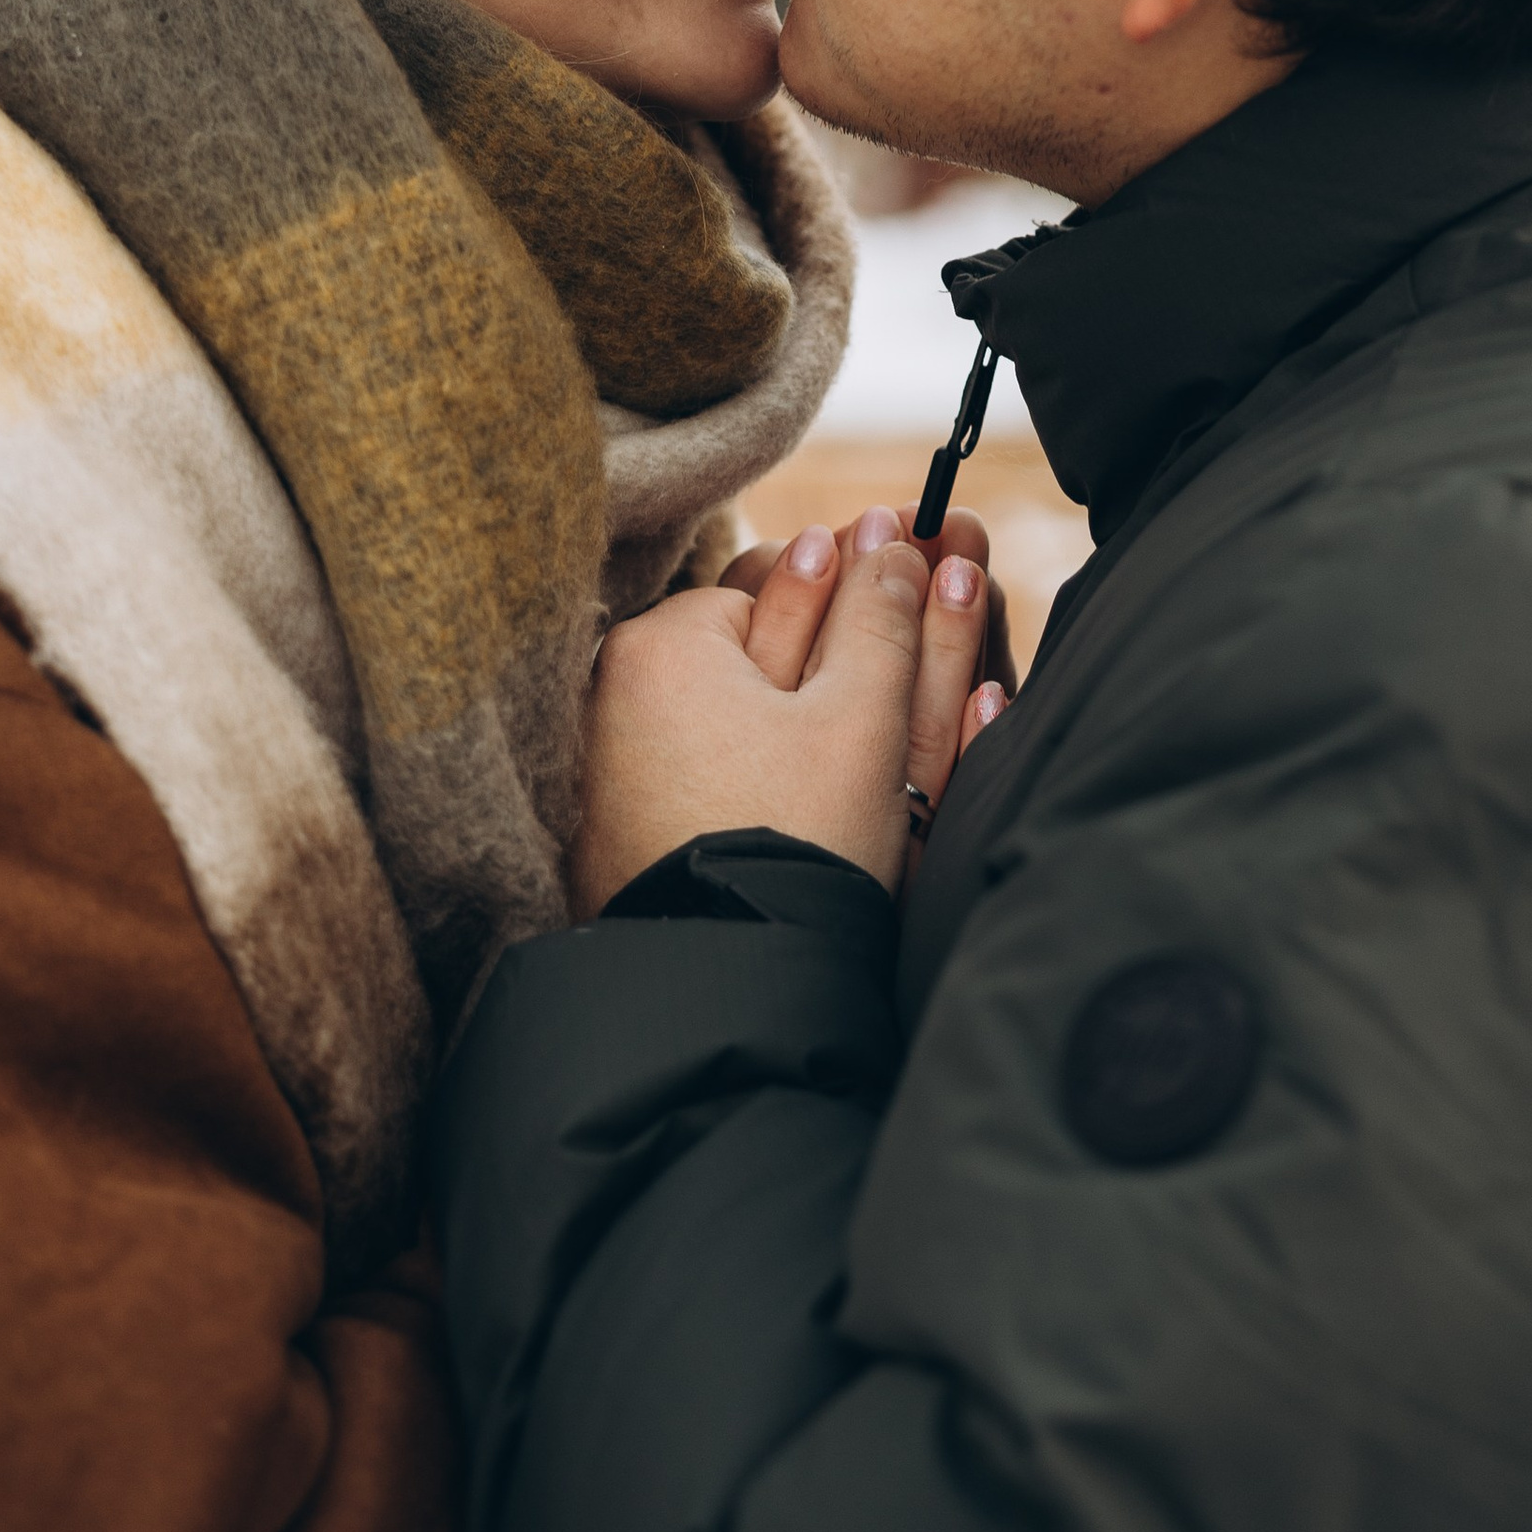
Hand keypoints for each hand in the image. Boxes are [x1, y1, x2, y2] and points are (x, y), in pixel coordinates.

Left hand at [568, 509, 996, 916]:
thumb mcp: (861, 718)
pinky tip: (815, 802)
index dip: (856, 597)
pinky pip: (710, 779)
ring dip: (810, 719)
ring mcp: (611, 774)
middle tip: (897, 682)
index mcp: (662, 645)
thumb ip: (882, 616)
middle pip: (755, 649)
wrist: (726, 996)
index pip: (776, 585)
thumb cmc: (796, 844)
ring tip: (870, 754)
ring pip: (740, 719)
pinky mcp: (622, 838)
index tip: (920, 597)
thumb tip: (892, 535)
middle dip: (835, 652)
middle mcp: (614, 697)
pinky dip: (764, 780)